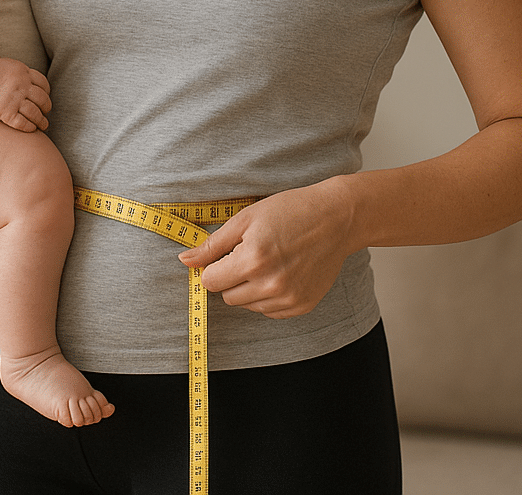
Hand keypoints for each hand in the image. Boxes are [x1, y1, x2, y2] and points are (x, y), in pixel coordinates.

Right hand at [0, 58, 51, 131]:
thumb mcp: (13, 67)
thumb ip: (25, 74)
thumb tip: (36, 85)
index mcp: (25, 74)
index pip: (44, 85)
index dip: (47, 93)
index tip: (44, 99)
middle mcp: (22, 87)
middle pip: (42, 100)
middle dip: (46, 108)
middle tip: (45, 112)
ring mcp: (14, 100)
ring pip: (35, 113)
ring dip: (41, 121)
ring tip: (43, 125)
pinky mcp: (5, 113)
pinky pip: (22, 123)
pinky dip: (29, 127)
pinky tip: (32, 129)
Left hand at [178, 178, 358, 318]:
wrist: (336, 218)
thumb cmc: (290, 211)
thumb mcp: (246, 218)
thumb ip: (213, 244)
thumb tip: (185, 261)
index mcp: (253, 260)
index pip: (210, 281)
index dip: (213, 267)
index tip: (225, 255)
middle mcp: (270, 284)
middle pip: (227, 296)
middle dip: (231, 277)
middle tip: (249, 254)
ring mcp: (288, 298)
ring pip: (247, 305)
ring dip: (249, 287)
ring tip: (269, 260)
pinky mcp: (302, 306)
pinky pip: (270, 311)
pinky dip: (268, 296)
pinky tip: (282, 272)